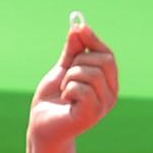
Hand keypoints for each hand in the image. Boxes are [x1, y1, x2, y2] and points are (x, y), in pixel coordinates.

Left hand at [29, 16, 119, 150]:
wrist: (41, 125)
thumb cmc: (53, 99)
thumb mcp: (63, 69)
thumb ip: (73, 51)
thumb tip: (79, 27)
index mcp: (107, 83)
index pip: (108, 56)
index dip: (94, 40)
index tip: (79, 28)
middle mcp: (110, 95)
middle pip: (104, 60)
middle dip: (79, 60)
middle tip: (66, 75)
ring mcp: (103, 106)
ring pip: (91, 73)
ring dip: (70, 78)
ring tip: (65, 91)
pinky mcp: (92, 115)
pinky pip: (82, 88)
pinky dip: (68, 90)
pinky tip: (65, 101)